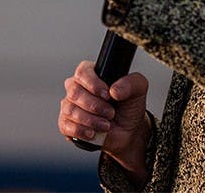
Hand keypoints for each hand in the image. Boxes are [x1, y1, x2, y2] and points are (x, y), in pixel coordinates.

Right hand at [59, 61, 150, 183]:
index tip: (108, 95)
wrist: (128, 132)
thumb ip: (132, 83)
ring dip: (90, 119)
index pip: (82, 72)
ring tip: (106, 125)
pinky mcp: (66, 124)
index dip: (93, 84)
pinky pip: (66, 126)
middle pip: (74, 92)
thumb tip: (115, 90)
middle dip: (95, 105)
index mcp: (91, 74)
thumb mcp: (139, 89)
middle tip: (110, 113)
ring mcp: (69, 106)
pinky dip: (80, 130)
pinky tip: (92, 133)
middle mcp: (77, 88)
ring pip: (70, 109)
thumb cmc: (129, 107)